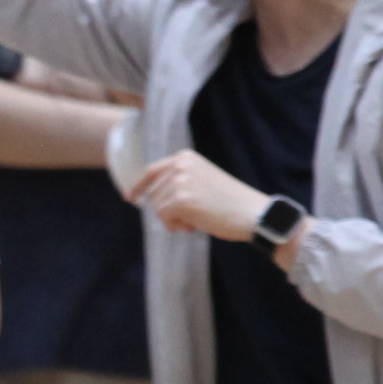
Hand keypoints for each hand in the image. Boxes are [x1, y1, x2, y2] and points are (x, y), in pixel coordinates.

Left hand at [128, 150, 272, 243]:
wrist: (253, 213)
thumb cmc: (229, 202)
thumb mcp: (201, 182)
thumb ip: (178, 182)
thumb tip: (147, 196)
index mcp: (185, 157)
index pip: (151, 171)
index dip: (139, 186)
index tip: (130, 198)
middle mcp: (179, 164)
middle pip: (153, 193)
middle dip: (167, 210)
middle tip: (192, 218)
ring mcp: (179, 181)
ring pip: (157, 207)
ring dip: (173, 219)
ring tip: (197, 220)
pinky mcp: (180, 199)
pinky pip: (163, 217)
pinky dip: (175, 225)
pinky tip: (193, 226)